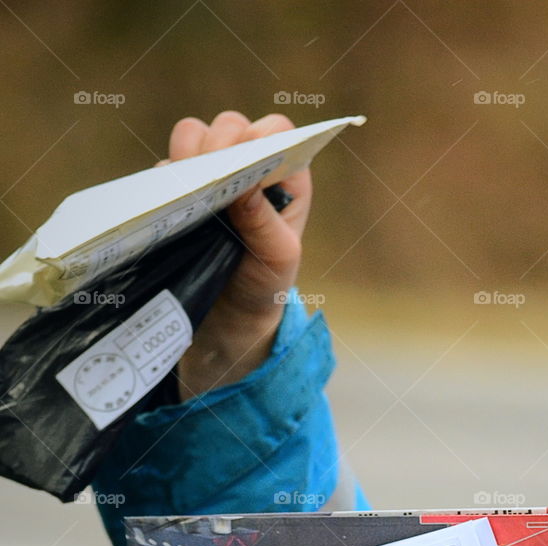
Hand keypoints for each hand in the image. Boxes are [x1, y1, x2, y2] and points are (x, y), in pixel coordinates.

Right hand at [157, 110, 312, 398]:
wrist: (227, 320)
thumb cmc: (264, 286)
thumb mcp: (277, 260)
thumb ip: (265, 221)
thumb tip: (245, 183)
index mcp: (284, 177)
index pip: (275, 131)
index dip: (257, 135)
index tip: (241, 157)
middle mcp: (248, 167)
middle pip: (229, 126)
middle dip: (217, 143)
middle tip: (208, 173)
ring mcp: (210, 175)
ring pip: (192, 135)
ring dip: (187, 154)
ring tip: (188, 186)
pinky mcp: (179, 190)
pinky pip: (164, 168)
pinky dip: (165, 180)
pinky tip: (170, 203)